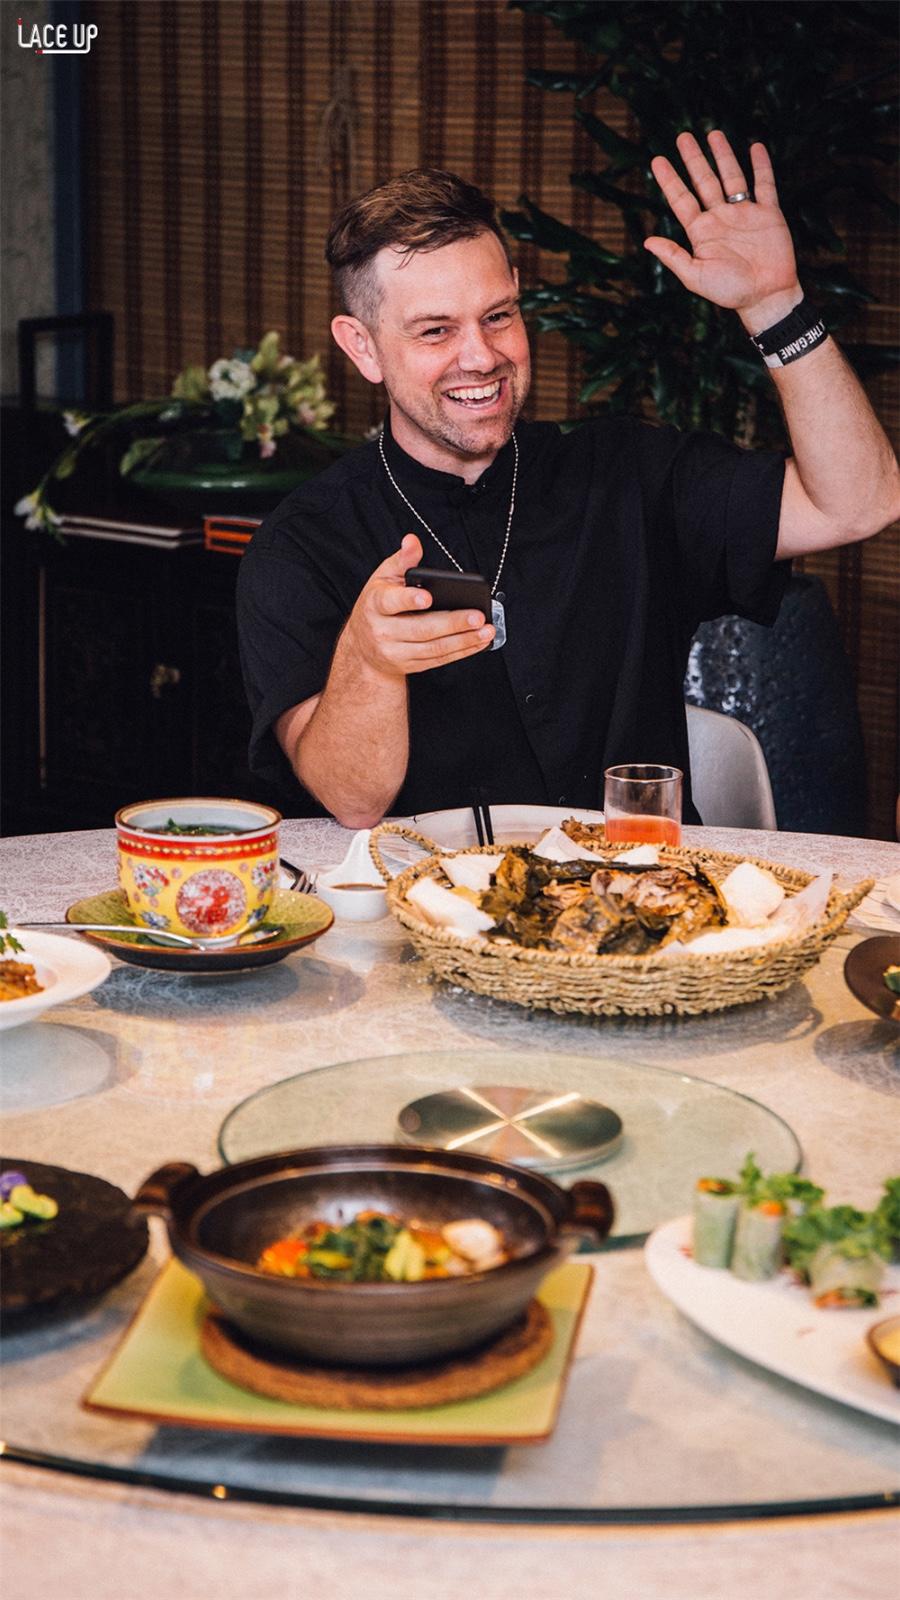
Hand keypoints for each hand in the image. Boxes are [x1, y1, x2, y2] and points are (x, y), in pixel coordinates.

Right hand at [343, 534, 494, 677]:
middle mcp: (383, 631)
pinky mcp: (411, 665)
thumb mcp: (383, 579)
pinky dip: (462, 651)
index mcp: (375, 605)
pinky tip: (479, 642)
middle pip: (421, 629)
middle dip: (452, 623)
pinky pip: (439, 660)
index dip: (409, 600)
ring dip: (464, 640)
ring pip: (434, 648)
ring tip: (486, 630)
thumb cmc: (377, 606)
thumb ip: (402, 560)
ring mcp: (397, 652)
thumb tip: (412, 541)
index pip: (390, 602)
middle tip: (477, 616)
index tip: (428, 597)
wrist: (364, 649)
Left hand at [644, 131, 801, 332]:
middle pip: (704, 181)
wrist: (766, 297)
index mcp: (701, 232)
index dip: (669, 180)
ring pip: (732, 176)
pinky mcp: (769, 214)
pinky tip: (755, 147)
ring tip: (713, 133)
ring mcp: (745, 213)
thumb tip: (647, 242)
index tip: (657, 160)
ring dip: (723, 155)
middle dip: (694, 159)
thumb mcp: (696, 277)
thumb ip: (673, 257)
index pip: (681, 199)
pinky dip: (761, 166)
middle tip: (682, 136)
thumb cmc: (730, 292)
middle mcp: (721, 218)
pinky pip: (765, 184)